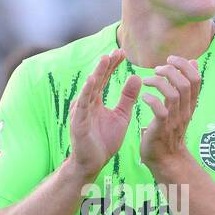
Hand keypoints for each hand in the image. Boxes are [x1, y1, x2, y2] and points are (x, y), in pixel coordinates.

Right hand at [68, 50, 140, 179]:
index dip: (112, 66)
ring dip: (96, 74)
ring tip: (105, 60)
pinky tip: (92, 81)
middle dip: (105, 65)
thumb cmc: (104, 141)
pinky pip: (82, 106)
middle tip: (116, 51)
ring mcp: (80, 112)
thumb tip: (136, 77)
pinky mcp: (78, 123)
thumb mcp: (121, 116)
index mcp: (95, 101)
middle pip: (96, 80)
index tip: (122, 52)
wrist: (93, 164)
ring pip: (89, 89)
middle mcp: (85, 103)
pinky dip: (86, 92)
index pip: (104, 79)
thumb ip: (127, 98)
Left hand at [138, 56, 200, 175]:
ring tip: (146, 81)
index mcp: (189, 105)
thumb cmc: (169, 131)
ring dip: (158, 83)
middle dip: (171, 71)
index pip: (196, 79)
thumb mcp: (180, 107)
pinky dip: (151, 100)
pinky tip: (144, 97)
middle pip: (185, 84)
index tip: (170, 59)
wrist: (166, 160)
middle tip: (156, 69)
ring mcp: (174, 120)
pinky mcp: (162, 129)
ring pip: (173, 95)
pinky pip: (160, 111)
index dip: (184, 65)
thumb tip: (193, 62)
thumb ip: (184, 87)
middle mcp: (184, 111)